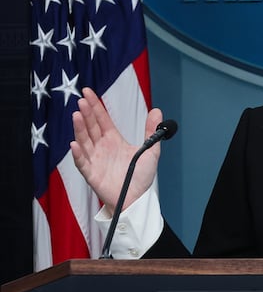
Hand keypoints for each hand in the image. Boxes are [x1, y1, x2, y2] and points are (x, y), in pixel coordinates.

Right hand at [70, 87, 162, 211]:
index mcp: (113, 140)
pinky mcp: (91, 174)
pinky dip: (78, 154)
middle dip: (87, 113)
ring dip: (80, 129)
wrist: (136, 199)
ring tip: (77, 115)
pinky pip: (82, 163)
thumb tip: (158, 111)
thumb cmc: (140, 177)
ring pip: (85, 141)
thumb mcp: (150, 151)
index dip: (95, 106)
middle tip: (82, 100)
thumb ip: (152, 131)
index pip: (102, 119)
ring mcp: (95, 159)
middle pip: (91, 127)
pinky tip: (75, 144)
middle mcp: (102, 147)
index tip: (88, 92)